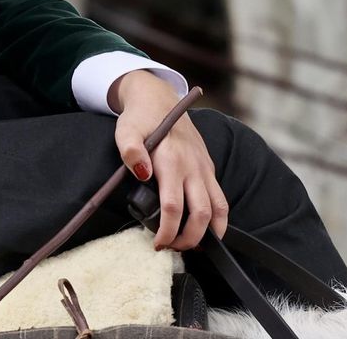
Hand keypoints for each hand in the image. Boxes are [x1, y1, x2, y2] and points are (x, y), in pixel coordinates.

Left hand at [111, 71, 227, 250]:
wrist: (159, 97)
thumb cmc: (140, 118)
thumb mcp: (126, 131)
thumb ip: (131, 151)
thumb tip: (142, 173)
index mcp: (171, 160)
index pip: (173, 207)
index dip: (167, 232)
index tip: (157, 245)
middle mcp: (192, 166)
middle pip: (201, 214)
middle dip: (189, 239)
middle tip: (173, 249)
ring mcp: (203, 167)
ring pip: (218, 208)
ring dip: (210, 232)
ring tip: (194, 246)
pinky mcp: (208, 167)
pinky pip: (220, 197)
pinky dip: (217, 218)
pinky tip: (208, 229)